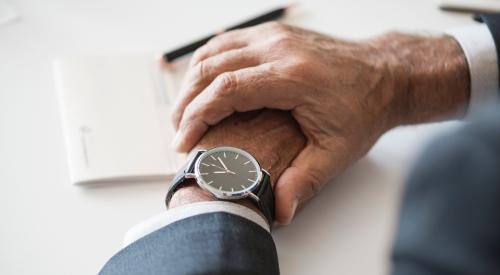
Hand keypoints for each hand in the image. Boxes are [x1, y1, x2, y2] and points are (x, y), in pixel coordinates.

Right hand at [171, 22, 468, 223]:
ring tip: (185, 111)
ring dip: (192, 81)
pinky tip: (203, 84)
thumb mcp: (337, 151)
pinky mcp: (274, 34)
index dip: (196, 116)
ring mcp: (275, 36)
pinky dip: (208, 63)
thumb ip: (305, 181)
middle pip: (211, 68)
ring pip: (214, 51)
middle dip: (186, 102)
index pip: (225, 90)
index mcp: (293, 76)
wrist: (385, 76)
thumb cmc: (364, 108)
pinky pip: (227, 42)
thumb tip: (279, 211)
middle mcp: (279, 48)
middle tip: (179, 131)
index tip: (183, 140)